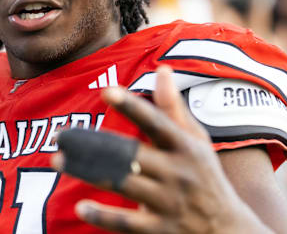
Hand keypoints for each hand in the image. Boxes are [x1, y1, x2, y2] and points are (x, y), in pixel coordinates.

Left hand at [52, 66, 269, 232]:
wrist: (229, 231)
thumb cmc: (206, 177)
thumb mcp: (197, 141)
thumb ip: (174, 108)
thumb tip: (162, 69)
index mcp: (186, 147)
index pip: (156, 123)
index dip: (132, 107)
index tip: (106, 91)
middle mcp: (177, 173)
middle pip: (128, 154)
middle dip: (91, 143)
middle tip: (60, 135)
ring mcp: (168, 203)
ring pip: (121, 183)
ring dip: (86, 172)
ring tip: (57, 160)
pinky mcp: (159, 230)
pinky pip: (127, 223)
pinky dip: (103, 215)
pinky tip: (80, 206)